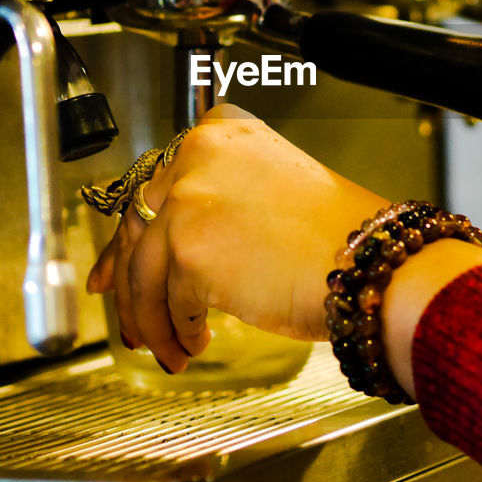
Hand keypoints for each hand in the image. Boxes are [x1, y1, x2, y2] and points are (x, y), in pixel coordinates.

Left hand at [86, 104, 388, 372]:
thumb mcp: (269, 187)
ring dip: (154, 322)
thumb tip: (158, 246)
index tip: (113, 271)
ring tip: (172, 349)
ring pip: (143, 276)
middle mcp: (196, 157)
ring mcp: (188, 202)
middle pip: (137, 231)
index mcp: (218, 132)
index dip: (128, 239)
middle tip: (133, 323)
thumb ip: (212, 201)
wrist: (368, 263)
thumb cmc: (336, 234)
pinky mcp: (190, 252)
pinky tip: (195, 345)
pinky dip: (177, 333)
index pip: (149, 187)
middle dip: (129, 289)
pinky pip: (167, 305)